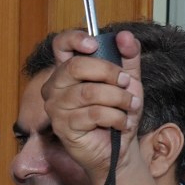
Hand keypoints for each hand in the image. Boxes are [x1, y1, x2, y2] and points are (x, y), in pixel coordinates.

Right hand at [40, 28, 143, 177]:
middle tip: (125, 84)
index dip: (75, 39)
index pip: (60, 45)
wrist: (119, 148)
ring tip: (129, 107)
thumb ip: (128, 57)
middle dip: (109, 73)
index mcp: (68, 70)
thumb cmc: (118, 113)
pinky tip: (120, 123)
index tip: (95, 45)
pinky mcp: (63, 127)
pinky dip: (116, 117)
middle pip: (76, 66)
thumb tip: (124, 36)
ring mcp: (56, 107)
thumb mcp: (129, 81)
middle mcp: (55, 87)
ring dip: (118, 99)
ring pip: (89, 92)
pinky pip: (93, 114)